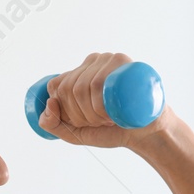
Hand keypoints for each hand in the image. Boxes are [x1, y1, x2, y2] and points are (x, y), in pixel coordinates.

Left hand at [37, 52, 175, 149]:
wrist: (144, 133)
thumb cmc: (111, 130)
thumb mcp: (75, 132)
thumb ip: (53, 124)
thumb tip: (49, 104)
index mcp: (78, 73)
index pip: (57, 86)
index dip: (66, 110)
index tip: (84, 122)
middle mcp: (92, 62)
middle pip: (69, 88)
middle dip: (81, 116)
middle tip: (101, 121)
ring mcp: (108, 60)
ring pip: (83, 86)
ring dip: (93, 114)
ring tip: (109, 118)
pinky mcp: (123, 63)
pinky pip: (98, 82)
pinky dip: (99, 106)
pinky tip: (111, 114)